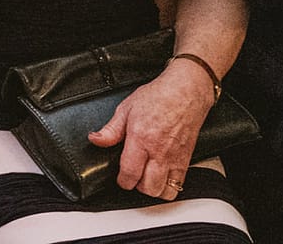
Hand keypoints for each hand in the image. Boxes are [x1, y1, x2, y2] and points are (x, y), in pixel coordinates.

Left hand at [87, 59, 216, 198]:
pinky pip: (179, 184)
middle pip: (148, 187)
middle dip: (137, 186)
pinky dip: (169, 186)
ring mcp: (175, 158)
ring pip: (165, 191)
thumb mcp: (126, 108)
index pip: (130, 172)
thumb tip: (95, 139)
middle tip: (132, 176)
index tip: (120, 178)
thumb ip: (110, 129)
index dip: (122, 181)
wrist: (185, 92)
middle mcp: (159, 152)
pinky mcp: (187, 159)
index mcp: (141, 139)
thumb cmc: (157, 97)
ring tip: (146, 178)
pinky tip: (161, 176)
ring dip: (153, 189)